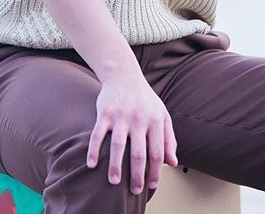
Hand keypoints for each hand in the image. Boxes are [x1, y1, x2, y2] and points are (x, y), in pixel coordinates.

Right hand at [86, 71, 178, 194]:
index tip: (150, 186)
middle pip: (139, 153)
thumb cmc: (145, 99)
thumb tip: (173, 163)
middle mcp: (139, 119)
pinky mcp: (105, 112)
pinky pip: (98, 134)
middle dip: (137, 175)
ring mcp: (121, 116)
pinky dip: (94, 150)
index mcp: (155, 120)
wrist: (124, 74)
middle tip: (134, 190)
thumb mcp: (162, 114)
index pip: (157, 152)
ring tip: (114, 182)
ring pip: (118, 146)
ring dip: (116, 166)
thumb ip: (169, 138)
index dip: (155, 171)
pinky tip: (92, 164)